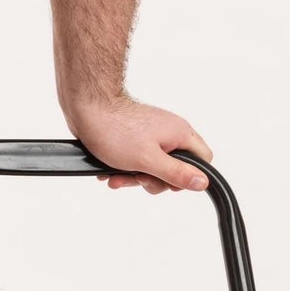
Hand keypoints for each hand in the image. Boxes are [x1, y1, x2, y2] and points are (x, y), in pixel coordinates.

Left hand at [62, 94, 212, 193]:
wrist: (86, 108)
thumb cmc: (116, 129)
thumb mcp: (149, 160)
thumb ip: (177, 173)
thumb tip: (203, 182)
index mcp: (181, 134)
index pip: (203, 161)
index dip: (188, 177)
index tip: (168, 181)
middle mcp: (170, 133)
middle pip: (175, 169)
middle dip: (154, 180)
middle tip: (138, 178)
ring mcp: (152, 135)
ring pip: (153, 167)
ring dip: (134, 177)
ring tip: (116, 177)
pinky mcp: (135, 138)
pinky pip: (137, 160)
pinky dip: (124, 169)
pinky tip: (110, 171)